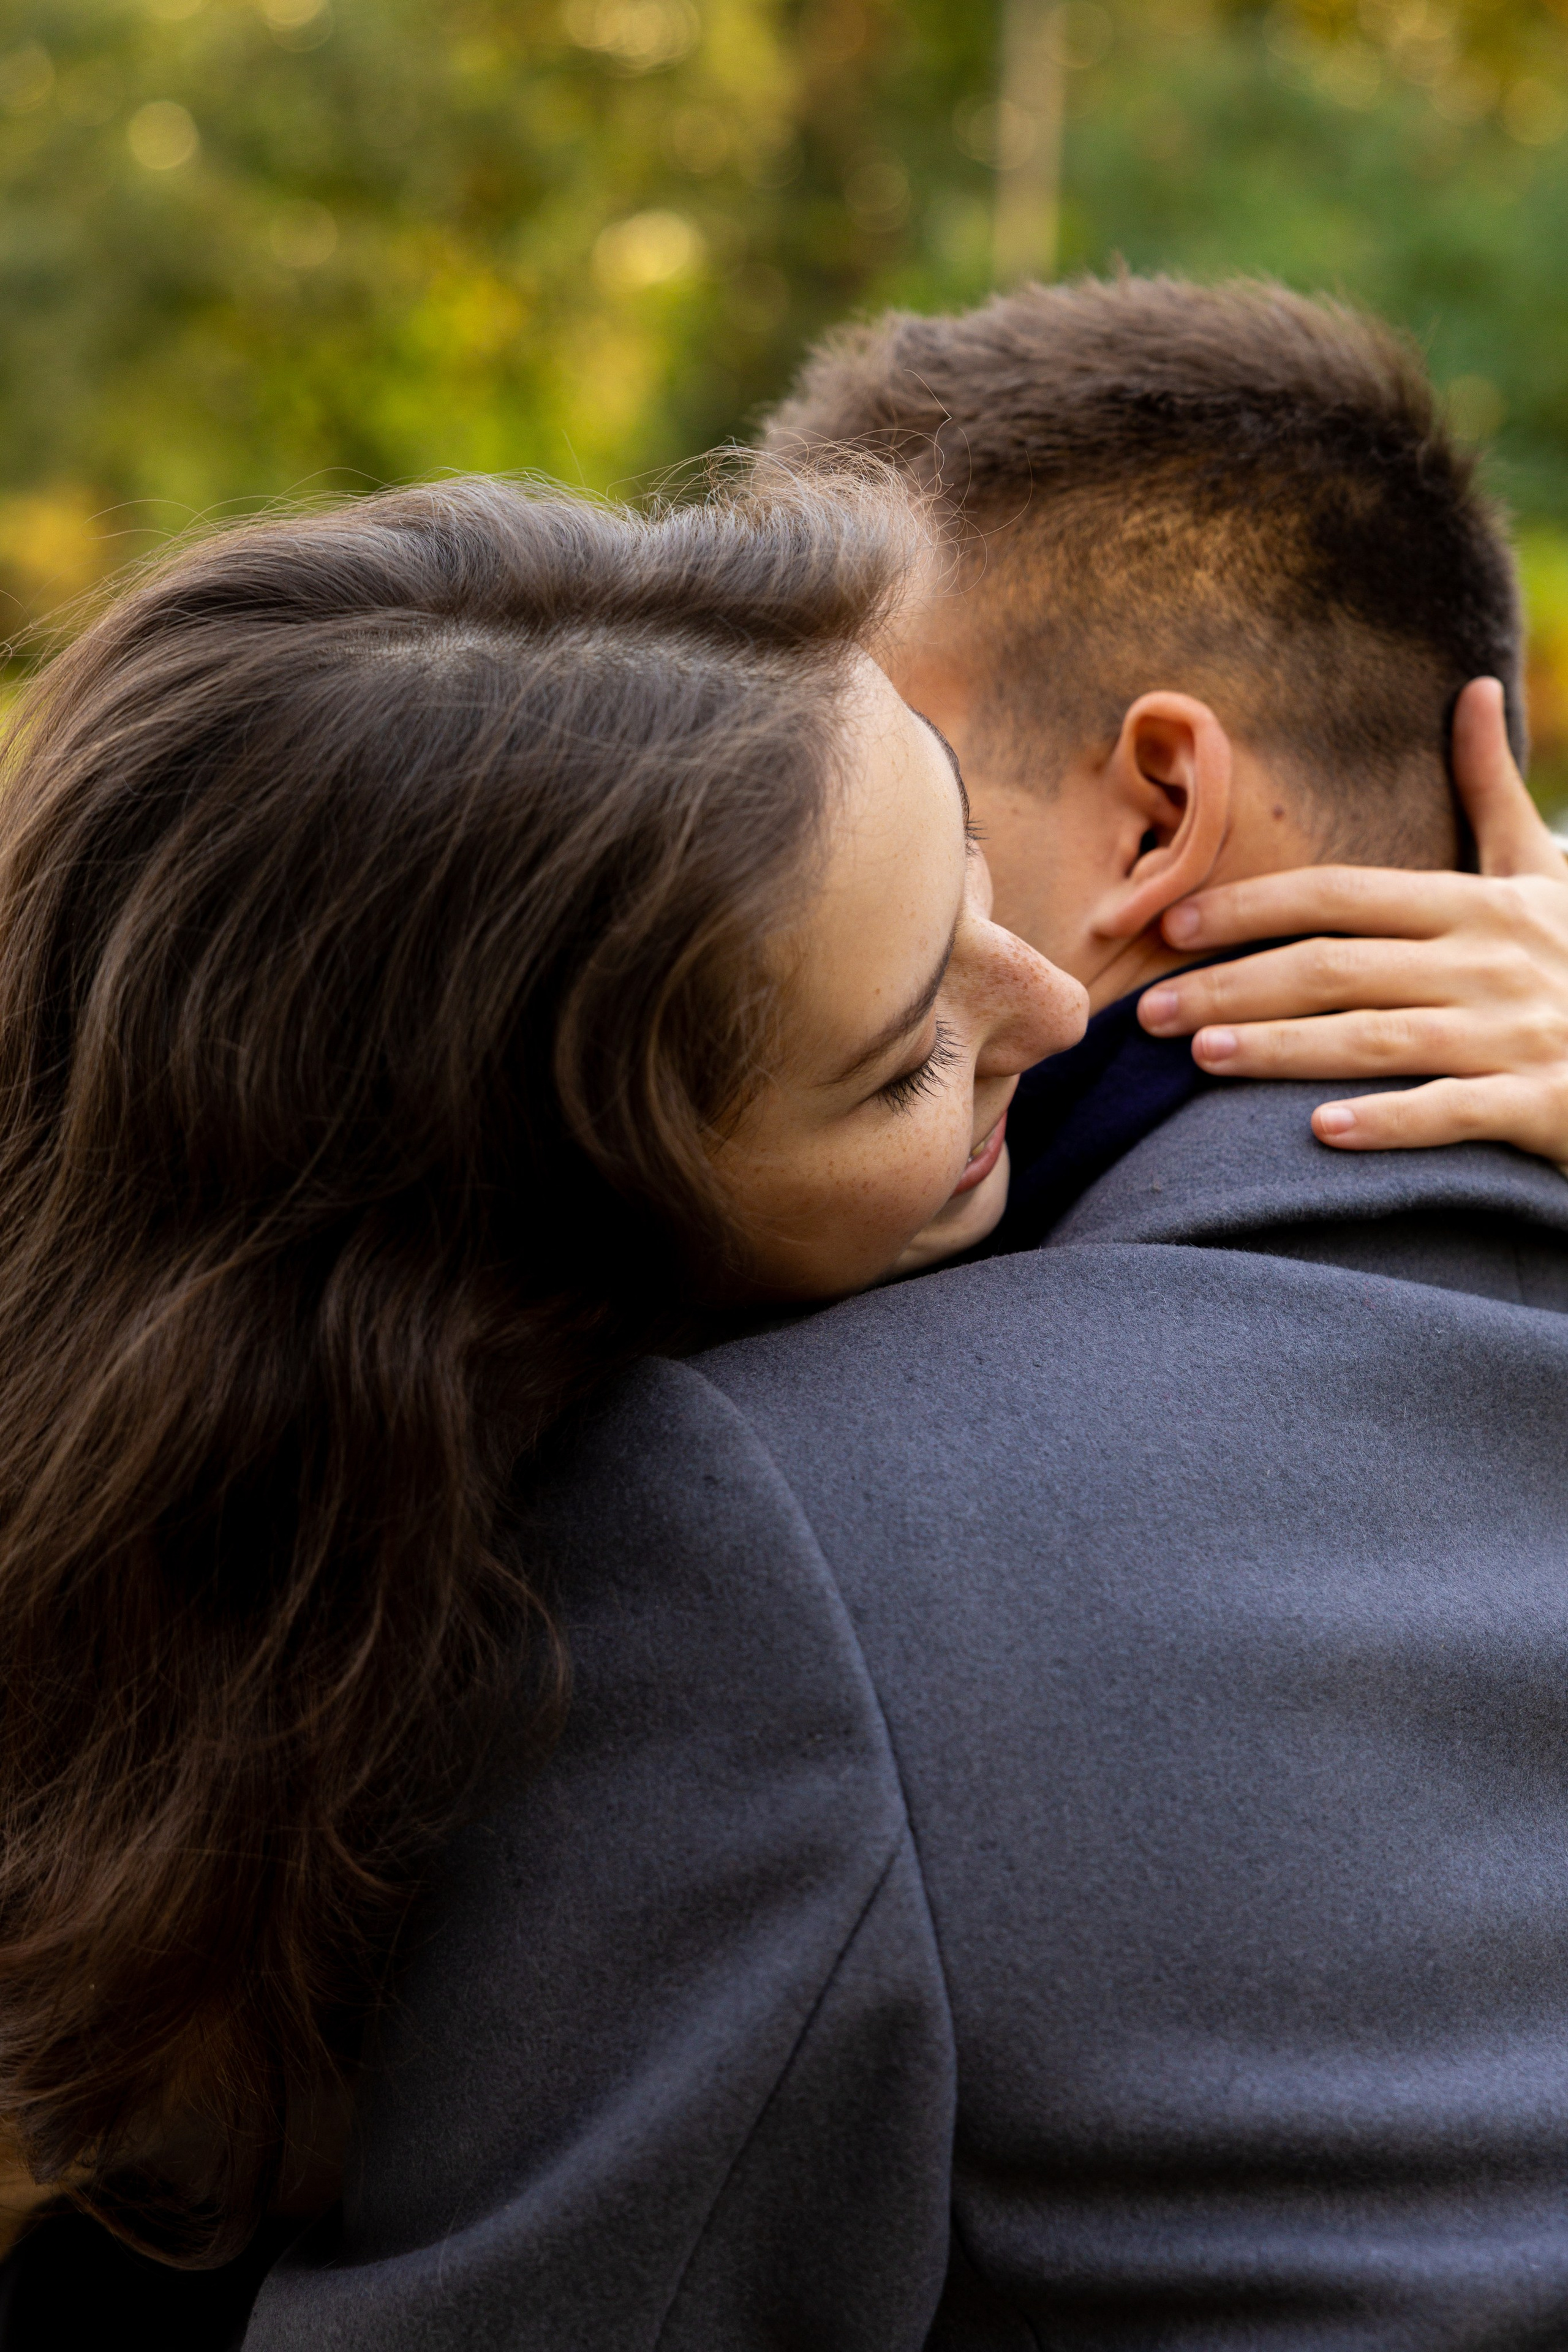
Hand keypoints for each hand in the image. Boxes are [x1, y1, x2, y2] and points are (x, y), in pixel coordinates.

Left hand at [1135, 679, 1567, 1162]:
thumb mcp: (1547, 870)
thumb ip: (1492, 793)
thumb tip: (1469, 690)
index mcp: (1481, 905)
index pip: (1343, 894)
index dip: (1253, 907)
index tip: (1173, 926)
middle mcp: (1492, 962)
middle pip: (1340, 966)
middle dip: (1237, 984)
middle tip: (1149, 1011)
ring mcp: (1517, 1034)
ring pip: (1379, 1038)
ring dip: (1285, 1049)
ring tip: (1201, 1058)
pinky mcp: (1541, 1106)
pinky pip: (1452, 1113)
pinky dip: (1388, 1121)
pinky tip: (1318, 1133)